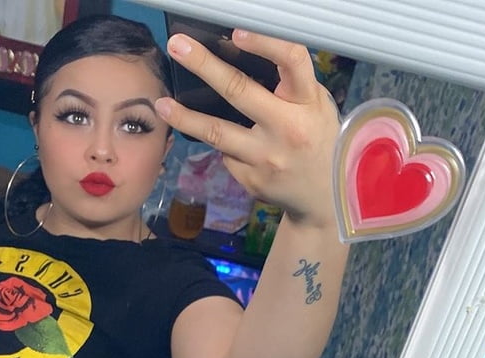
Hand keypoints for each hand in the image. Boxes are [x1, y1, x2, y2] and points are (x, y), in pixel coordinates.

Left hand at [156, 30, 340, 228]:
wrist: (323, 196)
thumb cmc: (318, 138)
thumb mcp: (317, 105)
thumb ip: (289, 85)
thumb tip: (243, 57)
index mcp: (307, 103)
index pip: (290, 62)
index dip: (264, 44)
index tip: (236, 34)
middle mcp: (286, 129)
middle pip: (239, 92)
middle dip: (205, 66)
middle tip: (178, 47)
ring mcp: (265, 158)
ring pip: (217, 133)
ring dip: (184, 117)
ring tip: (161, 105)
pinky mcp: (251, 179)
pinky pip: (226, 155)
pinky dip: (223, 145)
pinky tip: (228, 144)